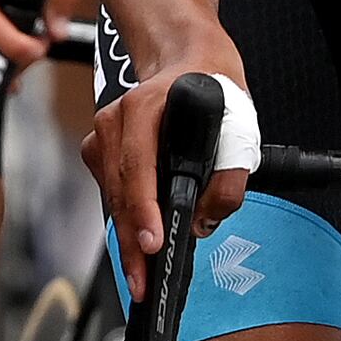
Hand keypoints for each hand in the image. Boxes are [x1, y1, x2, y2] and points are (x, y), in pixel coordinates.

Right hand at [82, 11, 255, 256]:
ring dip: (127, 236)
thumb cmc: (211, 86)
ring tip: (143, 275)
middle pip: (120, 192)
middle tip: (144, 284)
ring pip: (113, 197)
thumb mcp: (238, 127)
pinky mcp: (102, 151)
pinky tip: (141, 245)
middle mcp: (114, 120)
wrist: (188, 56)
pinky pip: (113, 193)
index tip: (152, 244)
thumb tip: (204, 222)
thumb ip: (229, 178)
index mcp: (143, 107)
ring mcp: (103, 135)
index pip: (138, 166)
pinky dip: (128, 219)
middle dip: (132, 242)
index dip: (144, 209)